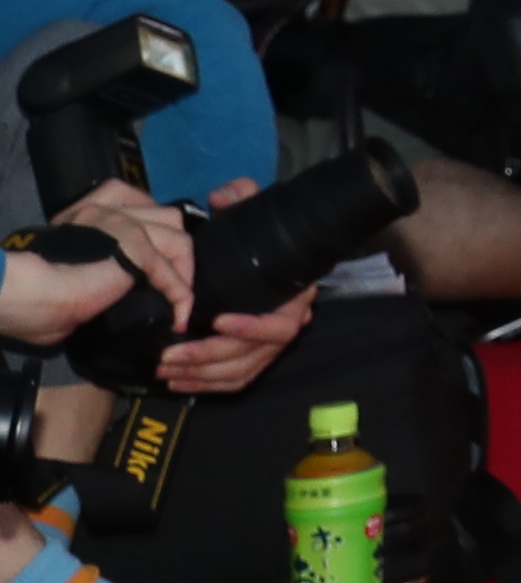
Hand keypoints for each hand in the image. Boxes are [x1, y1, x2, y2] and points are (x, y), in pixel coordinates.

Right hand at [1, 185, 191, 345]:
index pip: (132, 200)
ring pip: (176, 237)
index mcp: (85, 214)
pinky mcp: (133, 247)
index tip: (157, 256)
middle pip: (164, 216)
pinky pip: (169, 269)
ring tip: (179, 299)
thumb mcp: (61, 276)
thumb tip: (98, 297)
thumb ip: (88, 271)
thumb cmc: (27, 295)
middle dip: (174, 247)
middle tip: (171, 278)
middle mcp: (104, 210)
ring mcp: (121, 223)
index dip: (151, 225)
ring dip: (182, 270)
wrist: (16, 295)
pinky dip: (180, 294)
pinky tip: (179, 315)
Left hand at [154, 183, 301, 392]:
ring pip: (239, 372)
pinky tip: (176, 382)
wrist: (262, 262)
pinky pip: (233, 382)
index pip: (282, 322)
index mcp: (293, 294)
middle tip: (170, 354)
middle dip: (209, 356)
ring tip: (164, 368)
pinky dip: (205, 386)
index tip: (218, 319)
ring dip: (200, 374)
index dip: (252, 327)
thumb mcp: (252, 212)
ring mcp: (268, 347)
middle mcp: (286, 324)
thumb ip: (241, 196)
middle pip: (254, 353)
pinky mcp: (252, 360)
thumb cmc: (255, 240)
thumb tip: (222, 198)